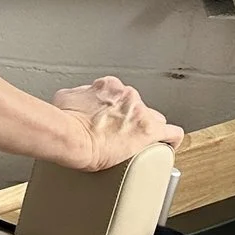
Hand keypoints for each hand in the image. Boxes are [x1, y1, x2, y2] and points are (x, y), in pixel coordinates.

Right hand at [51, 76, 183, 170]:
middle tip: (118, 134)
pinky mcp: (149, 132)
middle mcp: (127, 95)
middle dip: (130, 120)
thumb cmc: (62, 121)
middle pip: (138, 107)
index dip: (116, 110)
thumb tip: (77, 101)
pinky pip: (171, 134)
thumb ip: (77, 96)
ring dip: (145, 129)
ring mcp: (140, 113)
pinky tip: (166, 148)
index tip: (110, 120)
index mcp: (108, 86)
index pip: (120, 96)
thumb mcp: (64, 99)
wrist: (69, 136)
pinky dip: (170, 141)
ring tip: (135, 144)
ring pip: (154, 120)